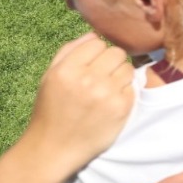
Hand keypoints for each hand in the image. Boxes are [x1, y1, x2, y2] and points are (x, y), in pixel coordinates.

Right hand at [26, 33, 135, 172]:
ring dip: (120, 76)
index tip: (91, 64)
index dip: (95, 53)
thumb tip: (94, 34)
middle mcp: (87, 79)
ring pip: (128, 68)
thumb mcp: (49, 77)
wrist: (53, 148)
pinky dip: (124, 93)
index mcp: (66, 70)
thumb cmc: (50, 110)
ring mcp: (106, 94)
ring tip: (106, 89)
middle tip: (101, 77)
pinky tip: (110, 103)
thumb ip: (69, 52)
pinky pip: (132, 87)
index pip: (97, 42)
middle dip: (110, 62)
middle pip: (116, 53)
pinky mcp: (121, 108)